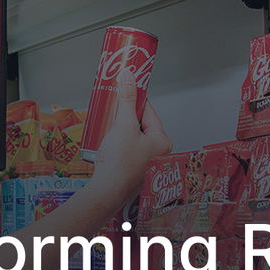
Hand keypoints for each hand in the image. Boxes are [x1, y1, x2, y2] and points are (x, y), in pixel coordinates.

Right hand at [88, 67, 173, 206]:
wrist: (107, 192)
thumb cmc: (119, 164)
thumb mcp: (123, 125)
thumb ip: (126, 100)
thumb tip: (129, 78)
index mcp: (162, 141)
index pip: (149, 112)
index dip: (135, 100)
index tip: (125, 91)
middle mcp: (158, 153)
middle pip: (140, 125)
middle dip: (125, 118)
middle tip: (113, 112)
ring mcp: (147, 163)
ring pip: (133, 138)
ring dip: (120, 131)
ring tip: (109, 129)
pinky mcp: (134, 171)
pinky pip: (128, 150)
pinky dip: (118, 144)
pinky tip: (108, 144)